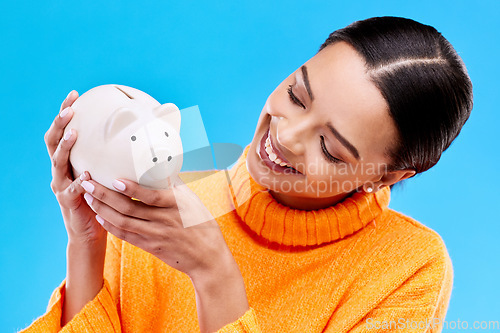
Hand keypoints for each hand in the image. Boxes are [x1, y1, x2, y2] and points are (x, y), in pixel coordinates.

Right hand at [44, 90, 106, 243]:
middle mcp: (60, 169)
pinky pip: (71, 190)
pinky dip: (79, 183)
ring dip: (65, 147)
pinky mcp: (67, 202)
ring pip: (57, 162)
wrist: (92, 228)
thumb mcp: (107, 171)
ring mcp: (61, 185)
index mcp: (70, 159)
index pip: (63, 130)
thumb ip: (115, 155)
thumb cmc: (104, 196)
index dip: (65, 111)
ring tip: (74, 134)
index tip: (74, 94)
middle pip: (52, 141)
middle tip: (70, 110)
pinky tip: (87, 176)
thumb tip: (144, 134)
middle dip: (60, 124)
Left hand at [79, 175, 235, 277]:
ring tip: (88, 197)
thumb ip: (174, 185)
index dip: (131, 188)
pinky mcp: (150, 246)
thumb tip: (158, 165)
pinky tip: (100, 216)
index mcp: (176, 204)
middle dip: (104, 195)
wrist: (207, 256)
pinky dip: (111, 226)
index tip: (115, 179)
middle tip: (88, 183)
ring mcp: (155, 235)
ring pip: (122, 222)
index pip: (150, 196)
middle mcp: (164, 220)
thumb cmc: (201, 223)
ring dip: (102, 209)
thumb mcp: (192, 200)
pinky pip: (125, 236)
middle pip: (128, 208)